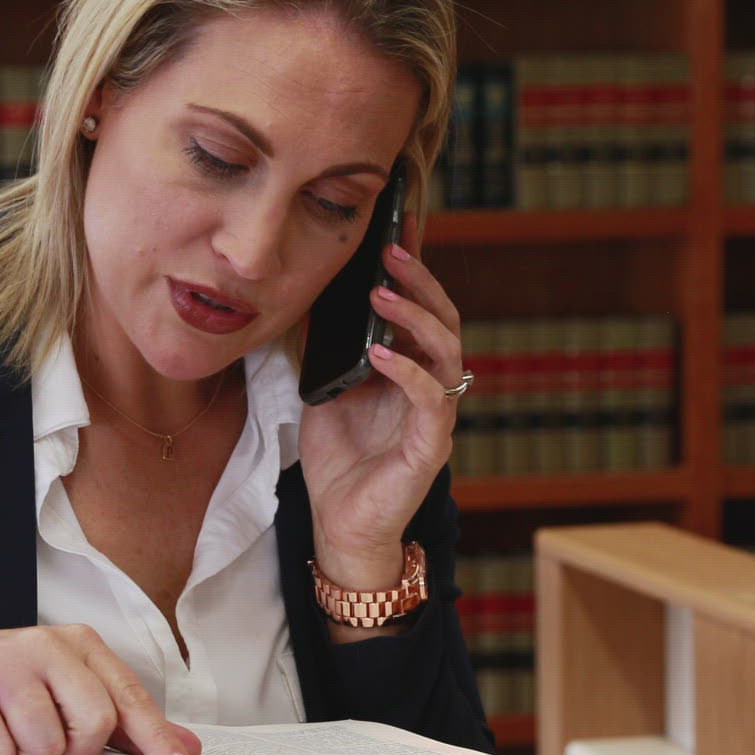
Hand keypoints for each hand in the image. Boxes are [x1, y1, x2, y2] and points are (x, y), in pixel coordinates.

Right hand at [0, 625, 202, 754]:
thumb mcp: (62, 697)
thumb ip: (123, 722)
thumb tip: (187, 750)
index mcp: (77, 644)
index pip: (129, 697)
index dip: (156, 741)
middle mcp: (43, 645)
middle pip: (94, 722)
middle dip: (76, 754)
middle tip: (53, 753)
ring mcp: (0, 661)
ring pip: (45, 744)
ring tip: (13, 744)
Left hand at [298, 211, 463, 592]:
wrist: (341, 525)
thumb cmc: (339, 460)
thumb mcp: (324, 392)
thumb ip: (324, 352)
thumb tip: (307, 301)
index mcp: (409, 370)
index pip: (421, 309)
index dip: (415, 270)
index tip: (399, 229)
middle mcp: (430, 387)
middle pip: (443, 321)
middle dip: (420, 281)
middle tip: (391, 251)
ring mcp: (434, 415)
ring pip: (447, 352)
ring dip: (415, 318)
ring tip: (381, 294)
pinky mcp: (430, 446)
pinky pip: (431, 400)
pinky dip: (409, 372)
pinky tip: (382, 353)